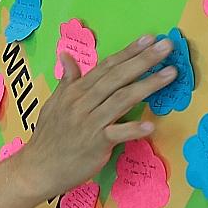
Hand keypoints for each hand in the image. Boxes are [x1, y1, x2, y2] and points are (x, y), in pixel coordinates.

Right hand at [9, 35, 174, 200]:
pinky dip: (133, 129)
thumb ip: (67, 81)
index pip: (106, 66)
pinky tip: (150, 125)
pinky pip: (117, 134)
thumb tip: (66, 56)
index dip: (128, 51)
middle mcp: (83, 103)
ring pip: (121, 99)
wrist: (37, 168)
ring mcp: (89, 123)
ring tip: (170, 74)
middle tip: (167, 46)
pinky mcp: (95, 145)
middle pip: (117, 77)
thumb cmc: (48, 137)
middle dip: (144, 60)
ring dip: (147, 85)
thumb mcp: (54, 104)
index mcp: (75, 92)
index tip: (148, 38)